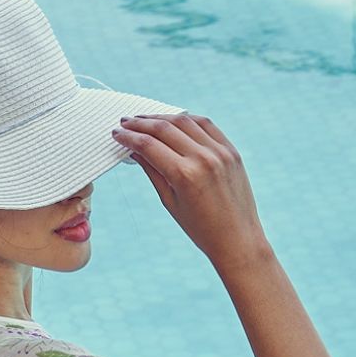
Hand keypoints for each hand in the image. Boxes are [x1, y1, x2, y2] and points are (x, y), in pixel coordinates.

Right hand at [112, 113, 271, 273]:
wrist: (237, 239)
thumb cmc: (201, 229)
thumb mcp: (170, 201)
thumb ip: (152, 171)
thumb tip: (135, 151)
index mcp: (185, 175)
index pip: (149, 145)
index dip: (129, 137)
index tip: (118, 134)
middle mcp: (203, 159)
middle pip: (164, 129)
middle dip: (141, 124)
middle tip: (126, 123)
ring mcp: (220, 152)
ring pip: (185, 121)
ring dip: (162, 117)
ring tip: (146, 119)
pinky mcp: (231, 151)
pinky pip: (206, 125)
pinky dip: (187, 120)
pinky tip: (174, 121)